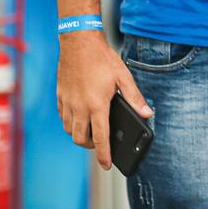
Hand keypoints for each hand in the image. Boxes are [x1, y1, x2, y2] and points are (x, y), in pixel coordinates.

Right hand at [56, 30, 151, 169]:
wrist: (79, 42)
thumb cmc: (103, 59)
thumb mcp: (123, 77)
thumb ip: (135, 97)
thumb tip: (147, 113)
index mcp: (97, 105)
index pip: (100, 138)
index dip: (104, 155)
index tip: (108, 165)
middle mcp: (79, 107)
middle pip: (80, 139)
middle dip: (90, 146)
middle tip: (100, 143)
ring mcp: (67, 102)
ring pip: (69, 130)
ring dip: (79, 135)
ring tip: (91, 130)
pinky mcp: (60, 96)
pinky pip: (63, 117)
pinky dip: (70, 122)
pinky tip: (80, 116)